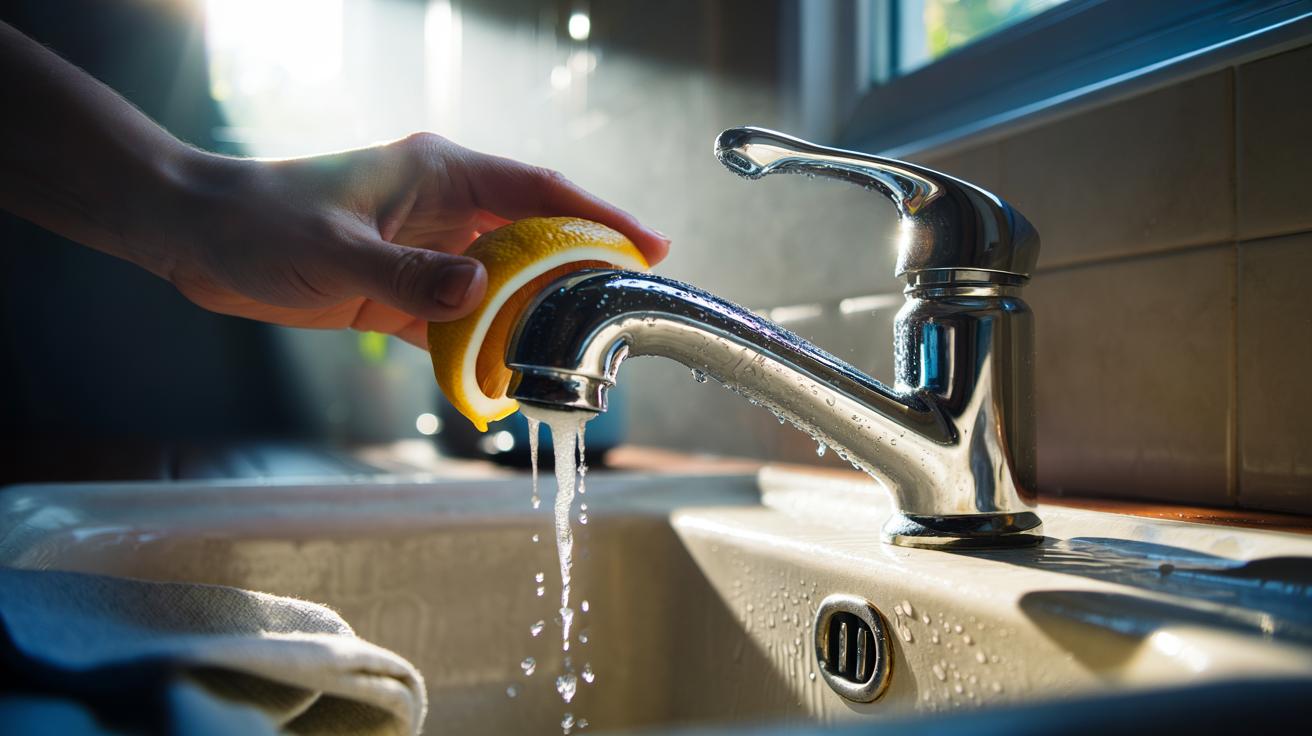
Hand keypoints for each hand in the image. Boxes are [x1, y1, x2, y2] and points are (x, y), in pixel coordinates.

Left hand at [155, 133, 669, 347]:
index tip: (648, 248)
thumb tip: (482, 294)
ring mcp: (429, 252)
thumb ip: (409, 274)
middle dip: (581, 276)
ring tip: (576, 358)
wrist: (197, 239)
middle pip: (536, 240)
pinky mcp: (405, 292)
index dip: (600, 217)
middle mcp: (447, 209)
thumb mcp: (334, 249)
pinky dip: (484, 351)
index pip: (541, 191)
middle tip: (624, 316)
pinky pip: (463, 323)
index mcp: (441, 174)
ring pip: (505, 286)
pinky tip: (504, 382)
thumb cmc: (259, 222)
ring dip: (534, 320)